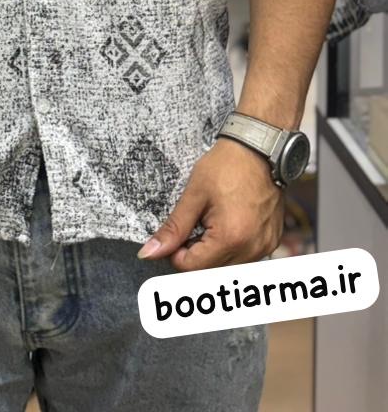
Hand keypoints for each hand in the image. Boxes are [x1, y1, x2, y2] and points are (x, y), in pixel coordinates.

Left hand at [137, 138, 284, 270]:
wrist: (258, 149)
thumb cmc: (226, 167)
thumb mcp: (194, 195)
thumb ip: (173, 228)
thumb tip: (149, 253)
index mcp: (230, 239)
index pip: (192, 268)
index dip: (176, 253)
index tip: (176, 233)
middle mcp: (251, 249)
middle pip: (210, 271)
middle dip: (195, 254)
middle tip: (192, 225)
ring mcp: (265, 247)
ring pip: (227, 267)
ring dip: (213, 253)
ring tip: (211, 222)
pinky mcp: (272, 241)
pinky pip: (245, 257)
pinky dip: (231, 248)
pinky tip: (227, 225)